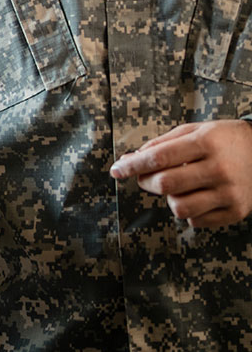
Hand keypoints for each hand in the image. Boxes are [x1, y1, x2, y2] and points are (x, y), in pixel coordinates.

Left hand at [110, 119, 251, 227]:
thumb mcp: (193, 130)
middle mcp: (219, 169)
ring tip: (176, 187)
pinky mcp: (237, 212)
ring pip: (179, 208)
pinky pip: (196, 221)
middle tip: (145, 177)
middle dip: (146, 182)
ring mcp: (229, 193)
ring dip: (168, 199)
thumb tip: (131, 158)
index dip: (132, 165)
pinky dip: (187, 211)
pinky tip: (194, 196)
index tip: (115, 170)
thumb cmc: (221, 139)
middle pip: (166, 185)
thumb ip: (161, 143)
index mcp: (205, 143)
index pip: (159, 157)